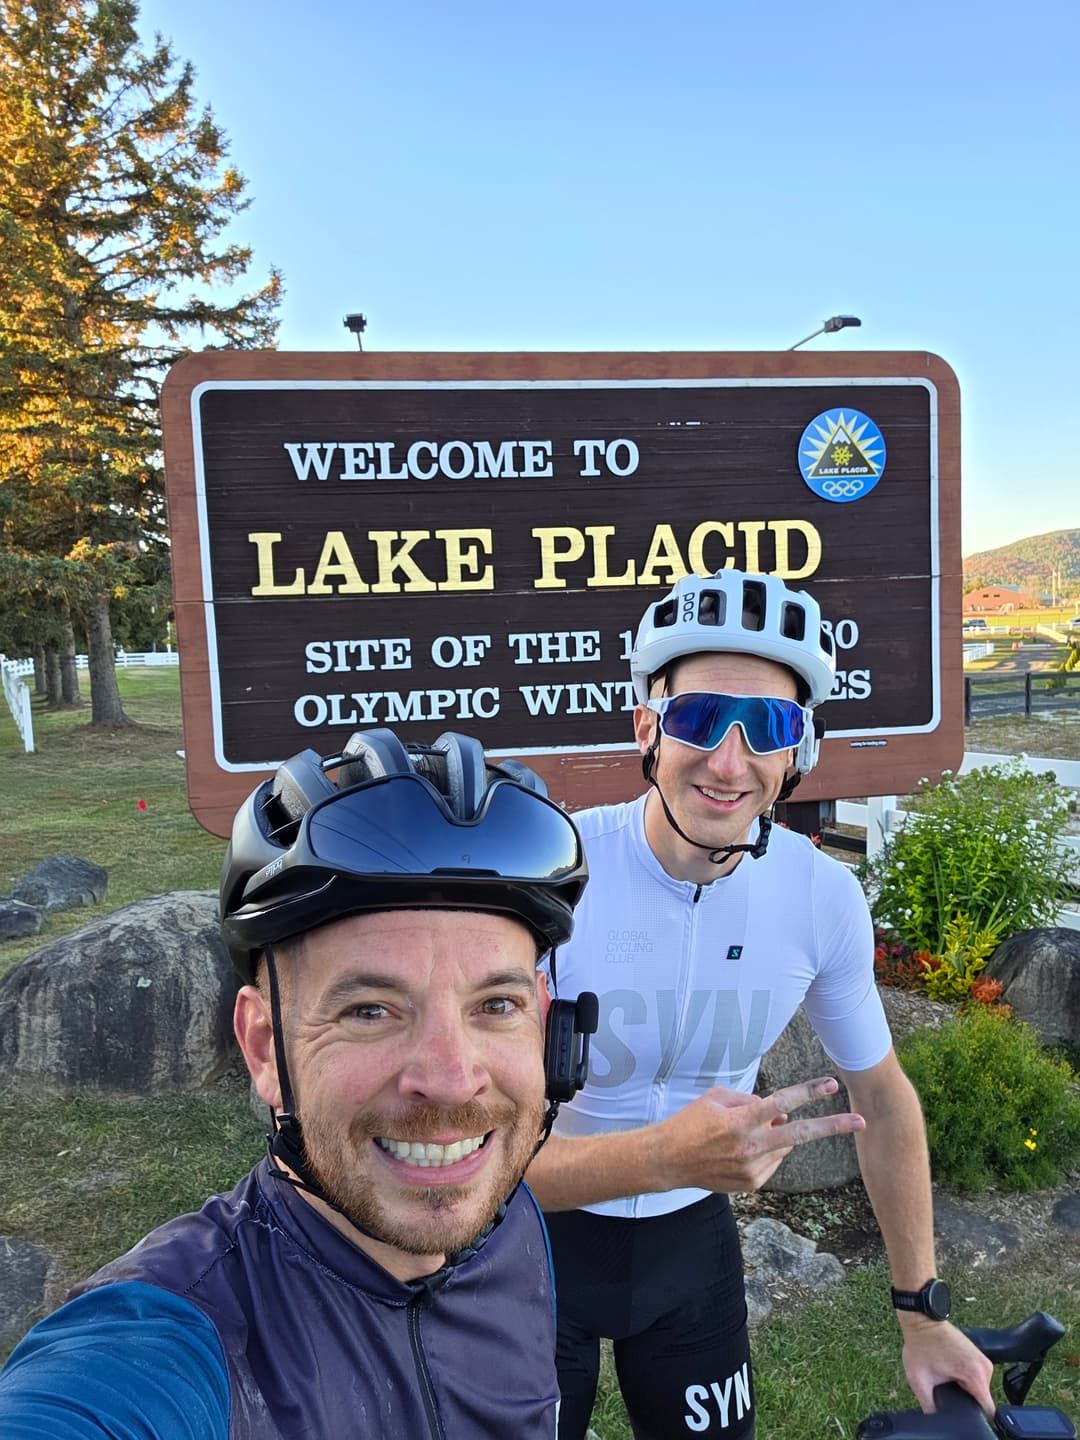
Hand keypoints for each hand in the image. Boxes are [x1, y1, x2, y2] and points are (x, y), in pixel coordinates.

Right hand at [653, 1075, 864, 1192]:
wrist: (669, 1160)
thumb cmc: (691, 1123)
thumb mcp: (717, 1099)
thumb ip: (750, 1101)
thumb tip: (779, 1112)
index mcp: (741, 1121)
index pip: (782, 1102)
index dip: (809, 1092)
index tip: (831, 1085)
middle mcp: (750, 1146)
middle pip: (800, 1134)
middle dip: (833, 1127)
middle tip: (860, 1121)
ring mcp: (752, 1168)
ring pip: (783, 1147)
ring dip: (777, 1136)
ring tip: (744, 1134)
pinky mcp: (752, 1184)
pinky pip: (771, 1162)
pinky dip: (765, 1152)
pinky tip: (739, 1151)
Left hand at [900, 1317, 995, 1417]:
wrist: (921, 1320)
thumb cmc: (920, 1345)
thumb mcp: (919, 1380)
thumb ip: (929, 1406)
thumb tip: (935, 1422)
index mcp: (975, 1375)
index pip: (988, 1410)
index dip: (976, 1420)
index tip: (963, 1418)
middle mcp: (984, 1368)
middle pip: (982, 1401)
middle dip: (965, 1402)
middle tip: (946, 1391)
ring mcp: (983, 1361)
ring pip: (978, 1390)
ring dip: (964, 1390)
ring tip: (947, 1380)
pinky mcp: (978, 1357)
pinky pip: (976, 1379)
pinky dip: (965, 1381)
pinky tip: (951, 1374)